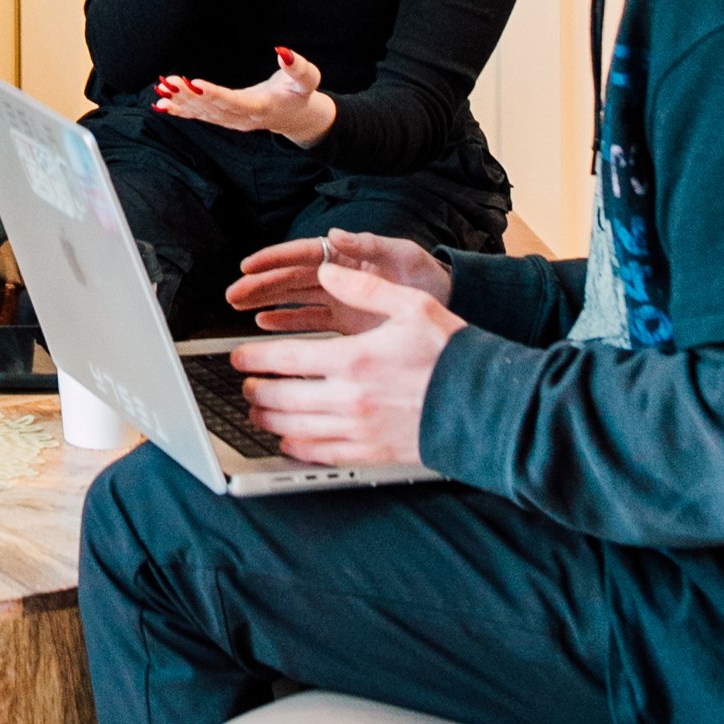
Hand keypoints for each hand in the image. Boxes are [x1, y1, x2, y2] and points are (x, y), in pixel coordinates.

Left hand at [155, 49, 335, 146]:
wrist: (296, 118)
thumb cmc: (299, 95)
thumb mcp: (307, 80)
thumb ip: (297, 68)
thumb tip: (283, 52)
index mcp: (261, 108)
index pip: (235, 102)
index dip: (214, 94)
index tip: (195, 83)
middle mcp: (243, 119)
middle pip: (213, 108)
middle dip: (189, 96)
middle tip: (168, 82)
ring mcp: (231, 122)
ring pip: (203, 113)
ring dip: (180, 102)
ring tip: (161, 90)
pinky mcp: (224, 119)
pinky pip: (200, 117)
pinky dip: (180, 111)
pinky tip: (161, 105)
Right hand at [226, 227, 453, 329]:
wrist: (448, 304)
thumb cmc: (426, 274)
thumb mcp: (400, 253)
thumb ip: (367, 244)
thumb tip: (335, 234)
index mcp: (346, 255)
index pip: (300, 254)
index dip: (272, 259)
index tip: (247, 265)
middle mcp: (337, 276)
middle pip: (288, 277)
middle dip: (259, 284)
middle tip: (232, 294)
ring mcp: (338, 299)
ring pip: (291, 298)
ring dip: (265, 301)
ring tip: (238, 308)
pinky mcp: (343, 321)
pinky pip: (307, 320)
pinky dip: (285, 322)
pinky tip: (264, 325)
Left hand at [228, 255, 458, 465]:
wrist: (486, 406)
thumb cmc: (452, 353)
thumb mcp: (412, 304)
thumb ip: (364, 286)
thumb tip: (327, 269)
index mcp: (354, 358)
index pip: (285, 358)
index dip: (253, 358)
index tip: (237, 357)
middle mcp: (350, 398)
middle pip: (282, 399)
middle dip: (254, 392)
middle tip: (244, 387)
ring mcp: (359, 430)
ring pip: (295, 430)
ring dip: (268, 422)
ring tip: (256, 413)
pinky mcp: (371, 452)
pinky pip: (321, 454)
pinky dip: (296, 448)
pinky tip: (288, 442)